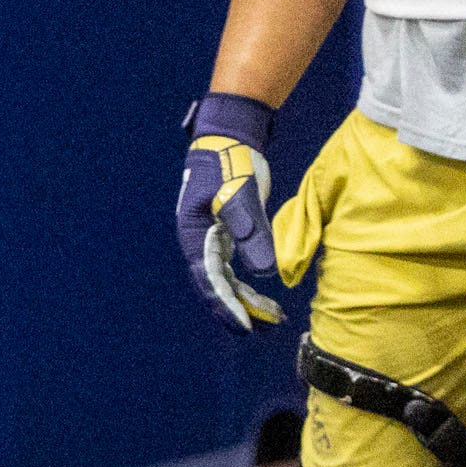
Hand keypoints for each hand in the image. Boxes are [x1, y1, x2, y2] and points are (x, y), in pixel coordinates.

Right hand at [176, 93, 283, 330]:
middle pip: (217, 285)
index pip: (209, 280)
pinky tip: (265, 295)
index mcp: (194, 235)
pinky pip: (236, 267)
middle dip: (238, 309)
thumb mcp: (239, 196)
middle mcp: (200, 242)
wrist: (229, 138)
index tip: (245, 327)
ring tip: (271, 318)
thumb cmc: (228, 163)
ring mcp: (213, 239)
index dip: (226, 305)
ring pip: (227, 279)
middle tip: (263, 328)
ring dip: (246, 299)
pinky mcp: (228, 232)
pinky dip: (249, 283)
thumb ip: (251, 233)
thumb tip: (265, 274)